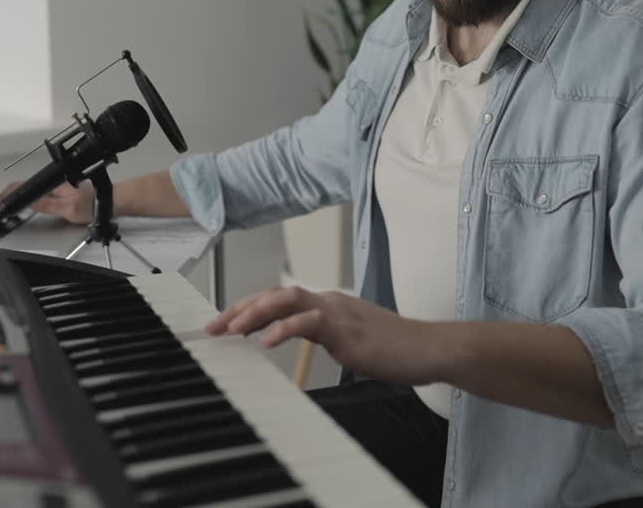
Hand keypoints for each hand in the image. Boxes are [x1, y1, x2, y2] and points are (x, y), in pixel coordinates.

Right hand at [0, 180, 95, 224]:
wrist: (108, 201)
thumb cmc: (94, 203)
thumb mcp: (68, 209)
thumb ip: (47, 205)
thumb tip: (30, 203)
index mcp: (52, 183)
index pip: (22, 187)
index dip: (6, 196)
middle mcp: (52, 182)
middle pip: (22, 186)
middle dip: (5, 196)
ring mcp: (54, 185)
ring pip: (28, 189)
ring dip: (14, 196)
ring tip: (3, 208)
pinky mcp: (57, 190)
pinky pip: (36, 192)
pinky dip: (24, 198)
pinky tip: (21, 205)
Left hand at [205, 286, 443, 385]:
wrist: (429, 348)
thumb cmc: (395, 349)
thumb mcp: (350, 341)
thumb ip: (324, 337)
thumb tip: (297, 340)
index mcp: (327, 303)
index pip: (278, 299)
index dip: (248, 308)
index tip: (223, 323)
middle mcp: (328, 301)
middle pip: (274, 294)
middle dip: (240, 309)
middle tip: (213, 327)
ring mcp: (337, 312)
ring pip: (286, 299)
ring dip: (254, 313)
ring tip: (232, 330)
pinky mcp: (346, 328)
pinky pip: (308, 322)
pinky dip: (284, 330)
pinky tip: (267, 342)